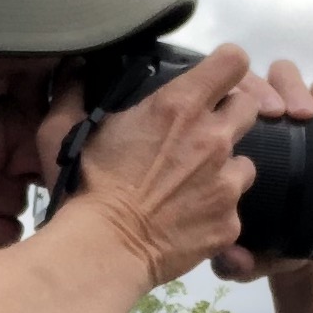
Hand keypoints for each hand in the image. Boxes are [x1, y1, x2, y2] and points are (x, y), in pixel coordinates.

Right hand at [61, 42, 260, 288]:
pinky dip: (215, 213)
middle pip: (249, 107)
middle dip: (230, 115)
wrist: (102, 250)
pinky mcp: (229, 222)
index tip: (214, 81)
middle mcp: (213, 138)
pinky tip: (189, 220)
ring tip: (193, 186)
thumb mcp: (62, 131)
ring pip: (245, 163)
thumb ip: (72, 92)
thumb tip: (74, 67)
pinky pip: (233, 210)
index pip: (233, 61)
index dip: (226, 68)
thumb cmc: (82, 186)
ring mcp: (226, 182)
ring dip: (224, 170)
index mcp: (179, 106)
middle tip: (202, 135)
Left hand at [212, 56, 312, 282]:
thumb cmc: (257, 242)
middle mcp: (251, 120)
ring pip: (287, 80)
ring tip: (305, 115)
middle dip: (265, 89)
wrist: (298, 249)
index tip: (237, 110)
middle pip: (253, 81)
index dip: (224, 98)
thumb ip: (233, 259)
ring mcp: (287, 117)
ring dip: (295, 89)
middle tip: (277, 113)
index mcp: (219, 138)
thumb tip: (232, 261)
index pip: (216, 99)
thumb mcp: (241, 254)